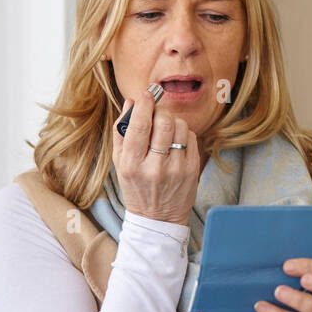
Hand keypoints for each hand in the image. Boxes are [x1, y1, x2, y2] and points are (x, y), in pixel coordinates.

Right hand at [111, 85, 202, 224]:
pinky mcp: (192, 170)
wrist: (157, 218)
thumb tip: (131, 102)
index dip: (144, 105)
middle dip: (160, 111)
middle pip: (164, 122)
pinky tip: (175, 143)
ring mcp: (176, 169)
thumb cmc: (136, 187)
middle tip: (156, 114)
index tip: (146, 93)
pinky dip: (183, 134)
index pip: (139, 126)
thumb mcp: (120, 163)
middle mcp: (154, 167)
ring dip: (173, 121)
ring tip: (165, 130)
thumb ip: (121, 132)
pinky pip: (191, 138)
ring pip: (180, 127)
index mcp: (131, 164)